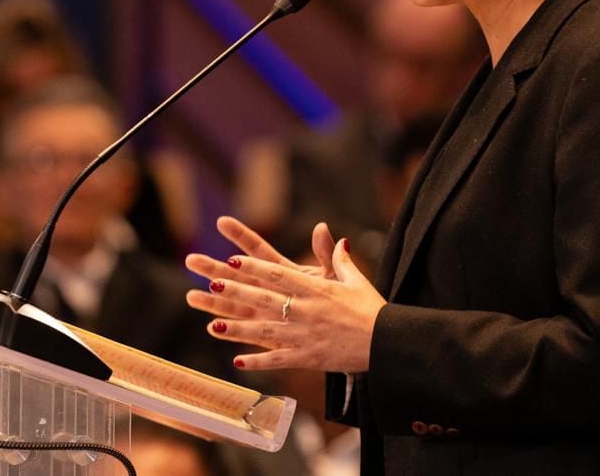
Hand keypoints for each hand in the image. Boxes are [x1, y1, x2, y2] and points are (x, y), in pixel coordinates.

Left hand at [186, 217, 385, 373]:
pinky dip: (257, 361)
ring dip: (238, 329)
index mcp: (315, 288)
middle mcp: (306, 310)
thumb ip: (339, 259)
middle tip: (213, 285)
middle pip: (265, 299)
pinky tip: (236, 362)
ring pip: (265, 330)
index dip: (254, 267)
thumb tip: (337, 238)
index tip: (232, 261)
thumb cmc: (372, 309)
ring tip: (213, 326)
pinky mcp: (308, 358)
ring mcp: (305, 335)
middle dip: (237, 292)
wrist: (386, 342)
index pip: (278, 274)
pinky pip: (278, 359)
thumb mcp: (355, 280)